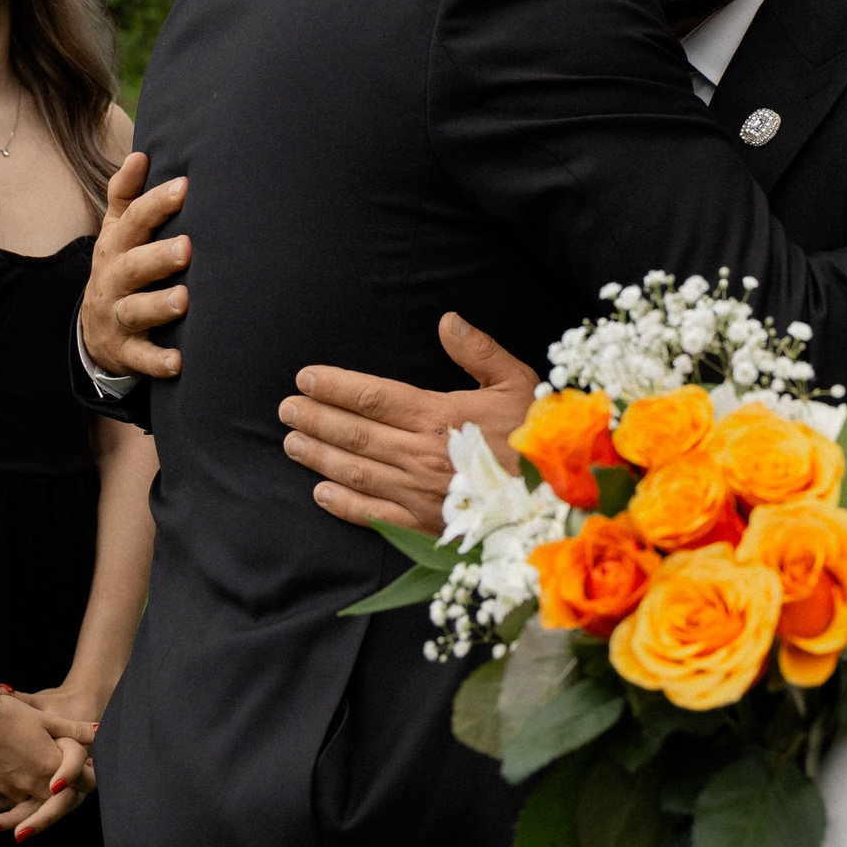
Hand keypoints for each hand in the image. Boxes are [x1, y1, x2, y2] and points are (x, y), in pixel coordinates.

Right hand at [0, 685, 101, 841]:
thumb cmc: (6, 713)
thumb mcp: (46, 719)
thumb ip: (75, 730)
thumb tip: (100, 731)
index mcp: (49, 768)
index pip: (77, 785)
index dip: (85, 779)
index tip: (88, 773)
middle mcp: (29, 784)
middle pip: (51, 800)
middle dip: (59, 794)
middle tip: (63, 785)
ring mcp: (6, 789)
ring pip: (25, 800)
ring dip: (31, 798)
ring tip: (33, 784)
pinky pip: (3, 795)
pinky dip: (8, 793)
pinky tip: (8, 777)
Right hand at [82, 152, 191, 378]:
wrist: (94, 330)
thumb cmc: (119, 269)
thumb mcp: (115, 233)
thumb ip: (126, 196)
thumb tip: (140, 154)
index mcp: (116, 247)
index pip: (133, 221)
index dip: (156, 204)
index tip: (184, 187)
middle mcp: (114, 280)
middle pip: (134, 267)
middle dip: (158, 257)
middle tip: (187, 248)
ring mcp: (117, 316)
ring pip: (135, 311)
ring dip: (159, 306)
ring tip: (184, 299)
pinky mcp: (125, 351)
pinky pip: (140, 358)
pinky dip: (157, 361)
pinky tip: (179, 363)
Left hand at [279, 313, 539, 531]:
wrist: (560, 502)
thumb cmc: (540, 438)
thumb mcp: (518, 382)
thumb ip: (479, 351)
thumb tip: (447, 320)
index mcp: (440, 416)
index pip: (371, 397)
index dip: (334, 386)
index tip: (304, 378)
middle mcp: (421, 455)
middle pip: (354, 433)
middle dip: (315, 418)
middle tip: (285, 409)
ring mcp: (420, 494)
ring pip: (356, 471)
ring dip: (319, 456)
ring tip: (291, 443)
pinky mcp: (425, 527)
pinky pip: (374, 515)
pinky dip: (343, 504)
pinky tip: (321, 492)